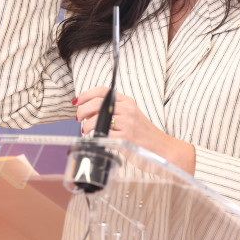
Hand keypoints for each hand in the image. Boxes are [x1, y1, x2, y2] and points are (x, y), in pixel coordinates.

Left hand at [75, 87, 195, 175]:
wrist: (162, 148)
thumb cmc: (144, 134)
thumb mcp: (131, 116)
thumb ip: (115, 110)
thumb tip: (90, 110)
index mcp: (127, 102)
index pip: (103, 91)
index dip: (86, 94)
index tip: (77, 101)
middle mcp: (127, 109)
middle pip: (96, 103)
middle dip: (82, 110)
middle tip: (79, 118)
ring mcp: (127, 123)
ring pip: (97, 119)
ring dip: (87, 125)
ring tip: (86, 130)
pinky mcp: (126, 137)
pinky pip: (104, 134)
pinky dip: (95, 136)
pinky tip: (95, 139)